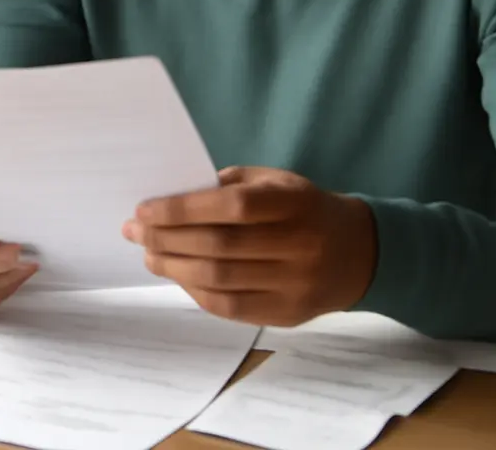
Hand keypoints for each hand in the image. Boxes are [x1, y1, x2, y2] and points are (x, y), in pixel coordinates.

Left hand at [124, 166, 377, 326]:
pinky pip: (232, 307)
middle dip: (166, 238)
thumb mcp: (275, 180)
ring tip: (148, 255)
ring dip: (174, 267)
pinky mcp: (290, 314)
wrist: (360, 252)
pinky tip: (177, 276)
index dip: (182, 209)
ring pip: (221, 280)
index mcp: (293, 203)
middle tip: (134, 231)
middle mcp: (298, 245)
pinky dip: (197, 292)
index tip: (143, 208)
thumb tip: (172, 196)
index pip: (231, 207)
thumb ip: (229, 185)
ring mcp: (295, 284)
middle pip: (219, 246)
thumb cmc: (302, 207)